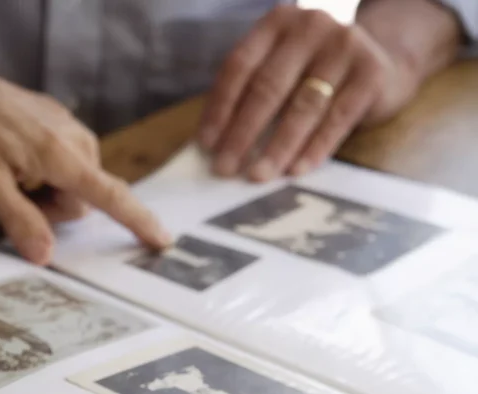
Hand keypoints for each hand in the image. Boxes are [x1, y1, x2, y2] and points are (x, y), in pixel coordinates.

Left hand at [0, 54, 171, 263]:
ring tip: (9, 176)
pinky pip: (63, 161)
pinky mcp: (57, 121)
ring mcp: (67, 126)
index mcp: (61, 156)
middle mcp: (74, 138)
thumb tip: (45, 256)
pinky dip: (43, 171)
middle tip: (10, 198)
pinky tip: (13, 160)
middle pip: (82, 199)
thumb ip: (19, 221)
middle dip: (51, 209)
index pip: (110, 196)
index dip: (137, 221)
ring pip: (73, 181)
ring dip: (46, 191)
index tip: (162, 240)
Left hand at [198, 6, 417, 181]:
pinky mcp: (371, 73)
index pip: (239, 66)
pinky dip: (313, 148)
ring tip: (258, 175)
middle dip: (243, 133)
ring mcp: (344, 46)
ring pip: (302, 106)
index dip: (220, 107)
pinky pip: (336, 119)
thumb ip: (250, 93)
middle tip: (225, 168)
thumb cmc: (314, 72)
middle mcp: (310, 26)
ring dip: (277, 147)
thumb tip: (214, 144)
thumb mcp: (280, 68)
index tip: (206, 144)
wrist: (381, 60)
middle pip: (268, 87)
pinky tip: (296, 171)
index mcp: (277, 22)